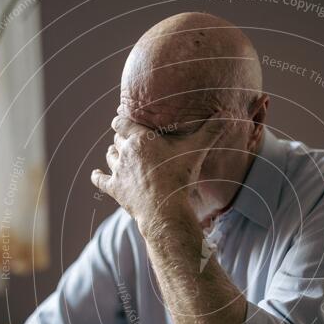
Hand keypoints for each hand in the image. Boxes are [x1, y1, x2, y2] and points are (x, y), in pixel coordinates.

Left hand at [91, 113, 224, 234]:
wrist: (164, 209)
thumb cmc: (180, 177)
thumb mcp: (197, 151)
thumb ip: (210, 131)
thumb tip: (227, 114)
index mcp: (140, 139)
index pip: (122, 122)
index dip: (122, 119)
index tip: (122, 116)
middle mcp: (125, 152)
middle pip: (117, 139)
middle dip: (121, 137)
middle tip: (126, 137)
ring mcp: (119, 172)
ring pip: (109, 156)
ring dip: (113, 154)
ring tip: (117, 153)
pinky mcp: (116, 189)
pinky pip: (100, 180)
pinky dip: (97, 176)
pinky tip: (96, 174)